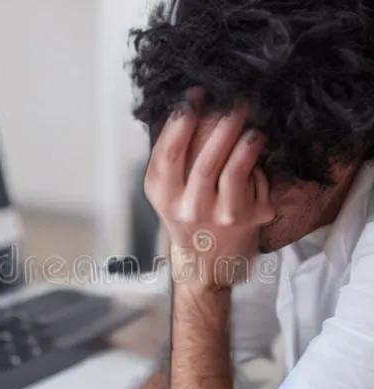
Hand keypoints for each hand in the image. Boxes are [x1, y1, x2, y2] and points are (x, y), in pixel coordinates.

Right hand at [145, 89, 274, 289]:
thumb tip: (189, 106)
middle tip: (234, 99)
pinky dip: (258, 163)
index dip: (180, 122)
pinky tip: (256, 151)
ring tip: (253, 124)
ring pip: (236, 172)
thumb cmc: (186, 214)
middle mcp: (190, 211)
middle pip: (205, 163)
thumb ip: (170, 158)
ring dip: (246, 142)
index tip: (194, 95)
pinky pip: (257, 182)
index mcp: (165, 198)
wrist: (206, 257)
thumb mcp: (166, 191)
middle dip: (222, 124)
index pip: (168, 156)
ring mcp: (222, 218)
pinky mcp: (251, 219)